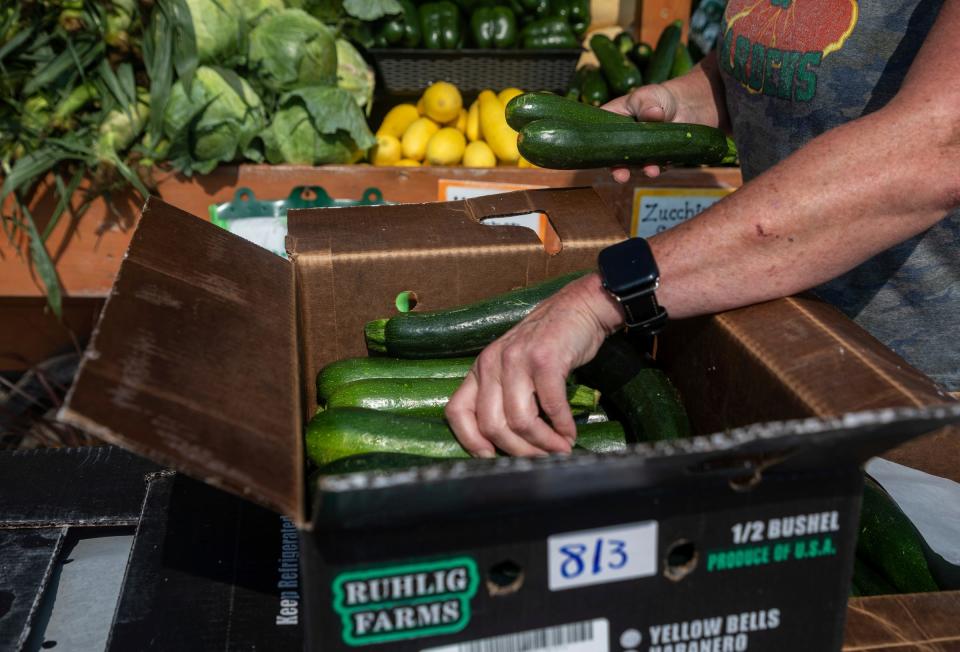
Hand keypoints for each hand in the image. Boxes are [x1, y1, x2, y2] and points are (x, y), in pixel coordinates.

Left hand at [446, 273, 624, 456]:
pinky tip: (570, 433)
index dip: (470, 442)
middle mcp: (491, 363)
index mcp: (480, 368)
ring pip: (520, 421)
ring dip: (543, 443)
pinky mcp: (545, 359)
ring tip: (560, 449)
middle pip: (492, 425)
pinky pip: (550, 406)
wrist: (578, 308)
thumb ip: (503, 395)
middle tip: (540, 459)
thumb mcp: (513, 366)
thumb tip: (506, 443)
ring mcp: (517, 359)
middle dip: (518, 451)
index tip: (492, 458)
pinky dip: (562, 426)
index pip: (456, 411)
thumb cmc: (547, 344)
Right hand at [603, 84, 679, 181]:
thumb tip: (653, 113)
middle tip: (621, 176)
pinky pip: (653, 167)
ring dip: (642, 170)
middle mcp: (620, 141)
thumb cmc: (657, 97)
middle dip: (617, 170)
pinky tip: (665, 164)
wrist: (682, 107)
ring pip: (635, 166)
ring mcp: (635, 153)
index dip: (597, 148)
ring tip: (651, 171)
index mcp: (611, 122)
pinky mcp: (651, 160)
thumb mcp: (648, 96)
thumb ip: (648, 105)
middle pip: (613, 158)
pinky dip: (658, 168)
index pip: (598, 136)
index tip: (602, 158)